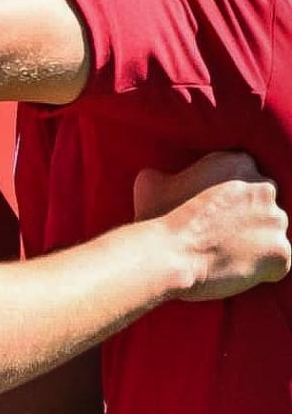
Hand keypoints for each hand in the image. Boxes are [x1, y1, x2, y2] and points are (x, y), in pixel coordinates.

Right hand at [137, 152, 290, 301]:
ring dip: (256, 242)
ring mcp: (276, 220)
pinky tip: (236, 269)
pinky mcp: (281, 252)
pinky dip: (262, 268)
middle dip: (248, 218)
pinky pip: (278, 262)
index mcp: (238, 162)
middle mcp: (264, 187)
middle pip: (263, 204)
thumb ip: (170, 173)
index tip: (214, 209)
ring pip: (272, 232)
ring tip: (227, 254)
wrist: (169, 252)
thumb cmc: (157, 214)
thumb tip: (164, 177)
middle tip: (221, 232)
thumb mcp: (152, 179)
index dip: (229, 197)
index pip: (245, 177)